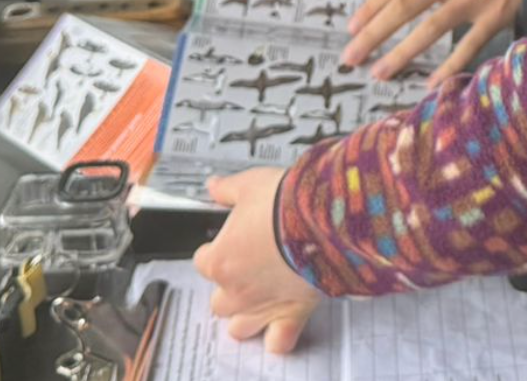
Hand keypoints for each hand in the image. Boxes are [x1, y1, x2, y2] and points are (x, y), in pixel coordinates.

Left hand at [195, 168, 321, 353]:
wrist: (324, 216)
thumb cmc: (285, 201)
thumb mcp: (250, 185)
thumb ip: (227, 190)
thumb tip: (214, 187)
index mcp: (220, 259)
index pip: (203, 262)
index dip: (216, 251)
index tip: (229, 241)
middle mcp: (236, 289)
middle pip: (218, 301)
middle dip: (229, 288)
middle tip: (247, 269)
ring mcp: (263, 306)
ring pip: (240, 327)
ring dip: (246, 316)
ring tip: (261, 299)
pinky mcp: (292, 314)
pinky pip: (279, 341)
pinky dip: (278, 336)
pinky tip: (282, 324)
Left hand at [341, 0, 520, 84]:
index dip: (370, 7)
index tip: (352, 27)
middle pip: (402, 8)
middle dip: (372, 34)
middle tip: (350, 57)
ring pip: (428, 30)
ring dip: (400, 54)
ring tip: (379, 73)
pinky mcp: (496, 16)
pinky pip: (467, 46)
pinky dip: (448, 67)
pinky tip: (431, 84)